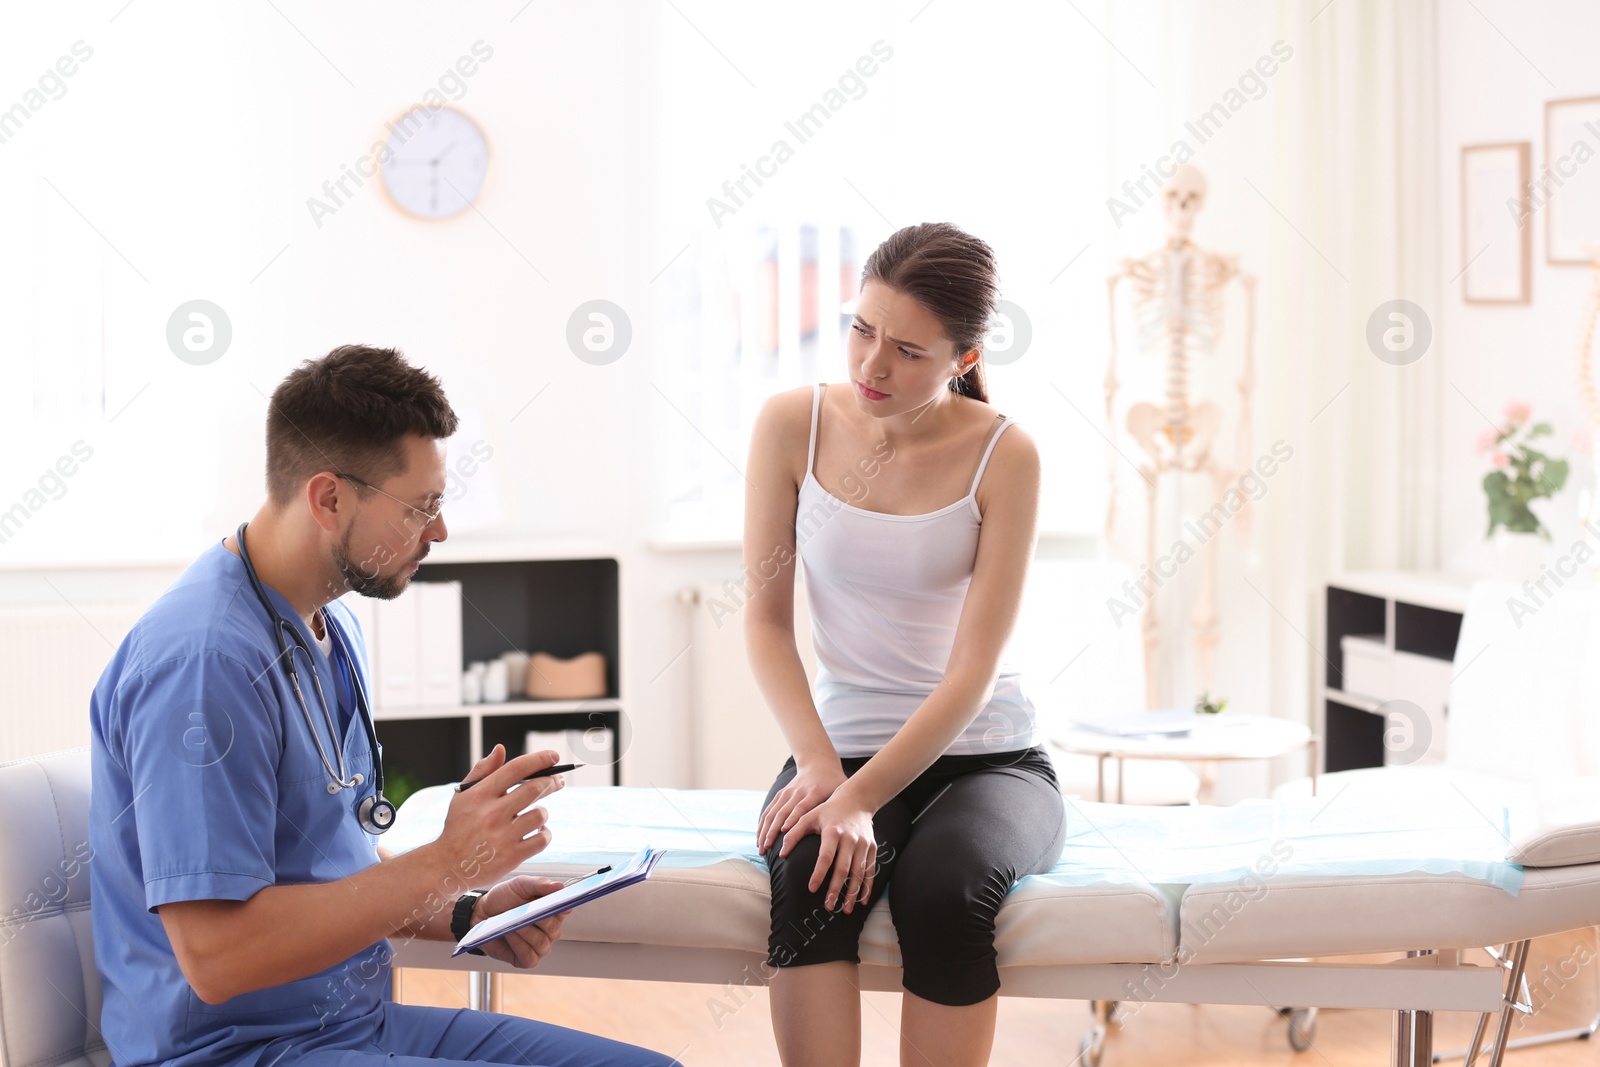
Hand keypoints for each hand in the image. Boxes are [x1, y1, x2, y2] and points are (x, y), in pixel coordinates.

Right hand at [429, 745, 564, 887]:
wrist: (447, 866)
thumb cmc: (458, 827)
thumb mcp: (463, 795)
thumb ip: (483, 770)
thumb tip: (501, 749)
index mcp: (480, 794)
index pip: (516, 768)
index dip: (539, 759)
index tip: (554, 756)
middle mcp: (492, 813)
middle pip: (534, 789)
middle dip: (551, 782)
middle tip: (558, 781)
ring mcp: (503, 836)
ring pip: (540, 814)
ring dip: (543, 812)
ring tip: (538, 814)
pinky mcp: (512, 856)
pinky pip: (542, 839)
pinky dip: (545, 834)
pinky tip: (537, 832)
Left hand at [470, 876, 566, 968]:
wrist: (481, 913)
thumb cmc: (504, 899)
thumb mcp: (520, 885)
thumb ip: (540, 884)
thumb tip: (559, 886)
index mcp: (553, 910)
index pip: (566, 909)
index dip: (563, 906)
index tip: (557, 902)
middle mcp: (550, 930)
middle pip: (553, 928)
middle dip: (539, 920)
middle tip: (525, 912)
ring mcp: (540, 946)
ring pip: (541, 943)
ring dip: (526, 933)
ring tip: (513, 924)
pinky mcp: (527, 959)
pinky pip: (529, 956)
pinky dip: (519, 945)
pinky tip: (510, 934)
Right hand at [757, 760, 846, 852]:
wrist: (819, 763)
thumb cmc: (834, 783)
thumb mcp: (840, 792)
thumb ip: (839, 809)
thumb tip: (844, 834)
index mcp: (814, 792)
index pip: (801, 808)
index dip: (792, 821)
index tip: (784, 834)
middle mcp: (798, 792)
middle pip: (783, 813)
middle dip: (774, 832)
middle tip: (767, 849)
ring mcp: (788, 793)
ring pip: (773, 813)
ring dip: (765, 831)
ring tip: (761, 848)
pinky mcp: (782, 794)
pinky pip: (770, 810)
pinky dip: (763, 824)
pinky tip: (759, 838)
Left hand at [780, 794, 876, 913]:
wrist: (857, 799)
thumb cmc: (828, 810)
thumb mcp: (809, 816)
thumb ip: (793, 833)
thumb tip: (780, 853)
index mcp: (833, 831)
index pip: (826, 856)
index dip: (819, 873)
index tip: (811, 888)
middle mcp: (850, 839)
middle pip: (843, 868)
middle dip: (836, 889)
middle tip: (828, 907)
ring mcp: (863, 844)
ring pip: (858, 873)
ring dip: (852, 893)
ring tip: (845, 910)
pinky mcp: (872, 848)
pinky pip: (870, 870)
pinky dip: (867, 887)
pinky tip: (862, 901)